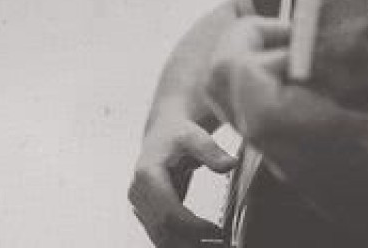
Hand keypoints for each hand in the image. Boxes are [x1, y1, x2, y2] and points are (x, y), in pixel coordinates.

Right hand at [128, 100, 236, 246]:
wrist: (165, 131)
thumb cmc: (179, 133)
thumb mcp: (195, 136)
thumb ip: (211, 150)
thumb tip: (230, 164)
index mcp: (147, 174)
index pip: (168, 212)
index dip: (192, 226)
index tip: (216, 231)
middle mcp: (137, 192)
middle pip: (163, 229)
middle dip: (190, 240)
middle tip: (219, 242)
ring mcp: (139, 204)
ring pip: (159, 236)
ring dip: (185, 244)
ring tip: (213, 243)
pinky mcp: (145, 211)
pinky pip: (161, 233)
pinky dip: (180, 241)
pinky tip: (202, 241)